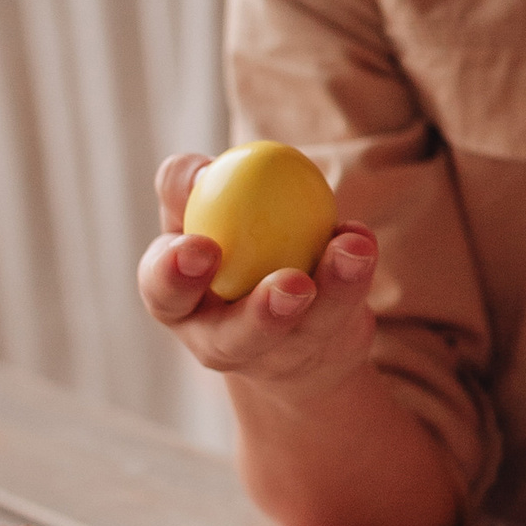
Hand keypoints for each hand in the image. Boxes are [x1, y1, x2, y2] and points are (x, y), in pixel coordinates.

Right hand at [136, 152, 379, 402]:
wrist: (269, 306)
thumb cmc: (220, 245)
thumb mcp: (195, 214)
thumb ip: (185, 189)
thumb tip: (202, 170)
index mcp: (175, 303)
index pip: (162, 291)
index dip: (176, 275)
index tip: (203, 247)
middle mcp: (218, 342)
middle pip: (233, 339)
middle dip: (261, 315)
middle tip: (292, 284)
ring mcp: (274, 355)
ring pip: (303, 332)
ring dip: (332, 290)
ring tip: (350, 251)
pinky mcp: (322, 349)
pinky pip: (344, 313)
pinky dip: (358, 273)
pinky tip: (363, 240)